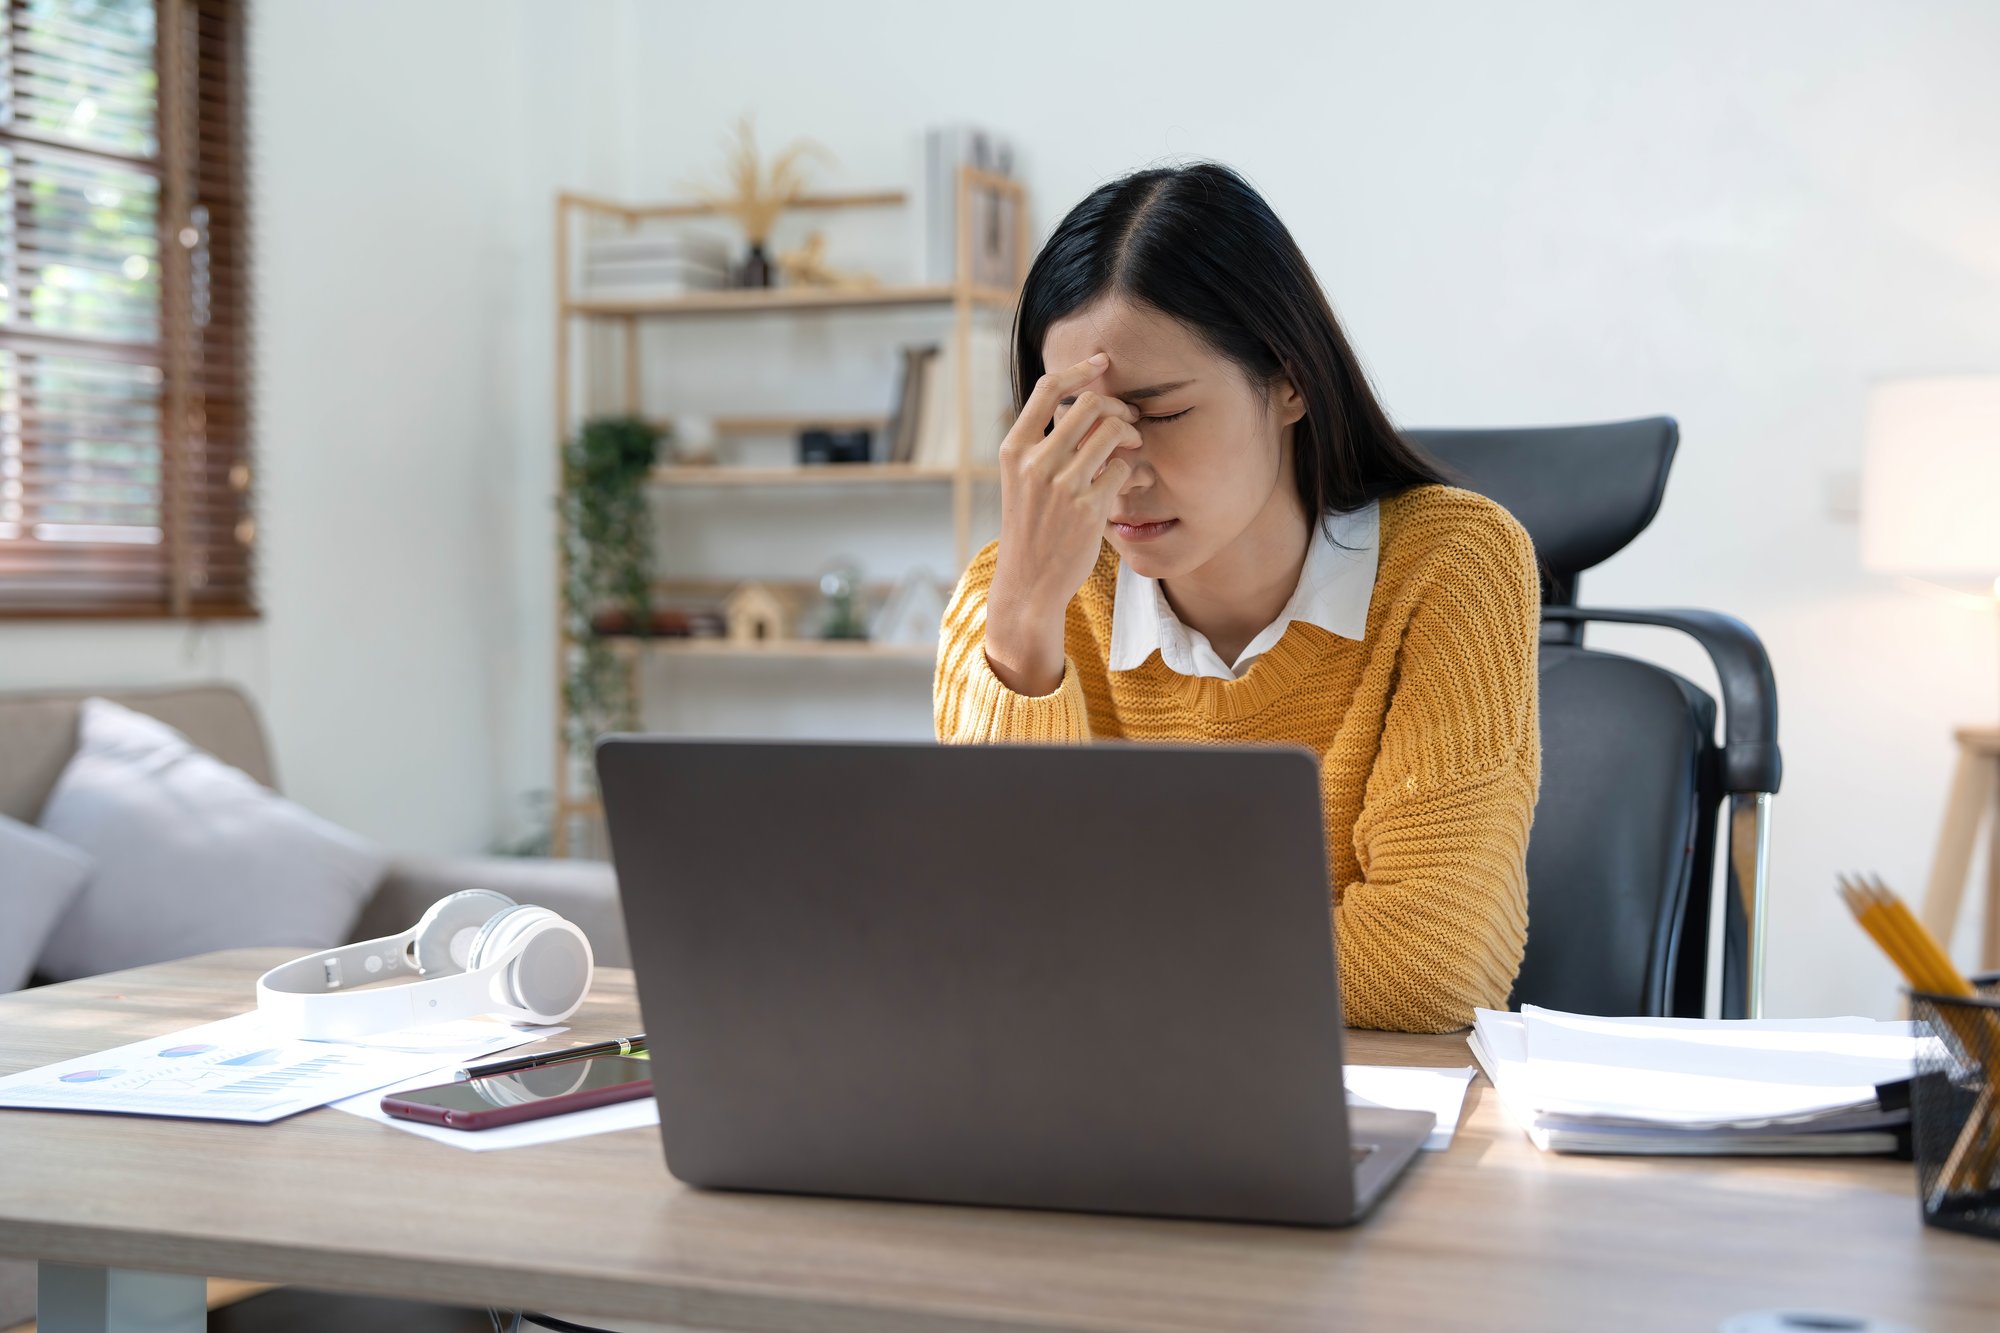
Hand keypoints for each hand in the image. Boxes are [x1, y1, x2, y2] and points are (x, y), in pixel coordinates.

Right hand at [983, 354, 1141, 693]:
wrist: (1027, 583)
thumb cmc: (1030, 527)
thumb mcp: (1021, 480)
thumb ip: (1043, 444)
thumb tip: (1081, 405)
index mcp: (1014, 449)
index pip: (1048, 388)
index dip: (1079, 368)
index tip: (1101, 361)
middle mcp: (1035, 462)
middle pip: (1089, 404)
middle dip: (1118, 405)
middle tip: (1129, 418)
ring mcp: (1062, 485)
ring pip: (1112, 432)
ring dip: (1131, 434)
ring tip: (1134, 447)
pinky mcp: (1088, 508)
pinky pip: (1123, 469)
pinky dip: (1132, 471)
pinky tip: (1131, 482)